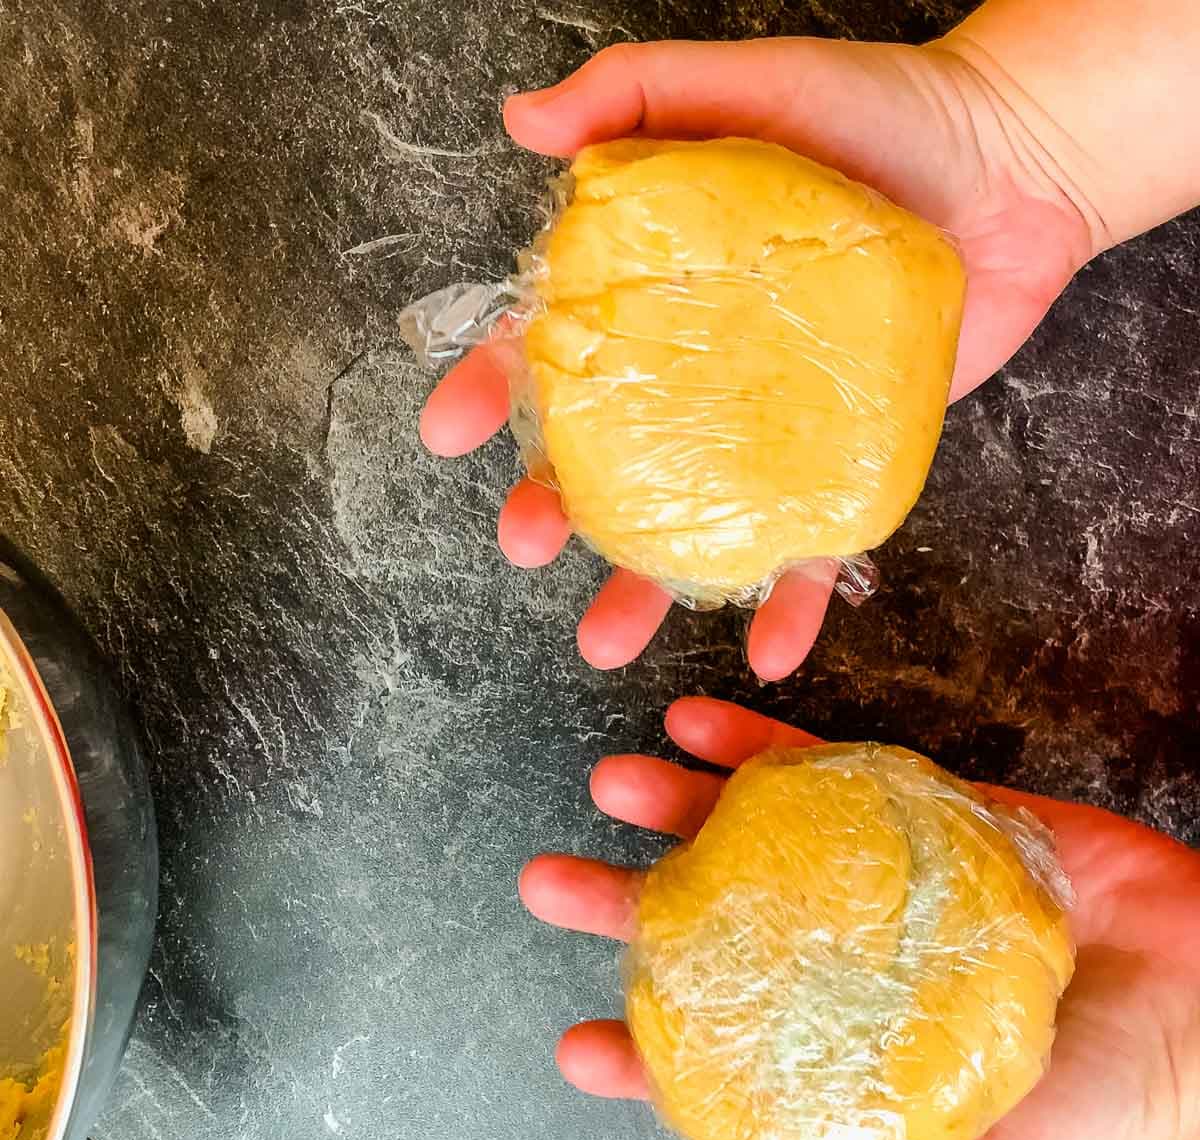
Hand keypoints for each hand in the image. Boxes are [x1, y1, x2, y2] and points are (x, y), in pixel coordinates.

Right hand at [419, 38, 1095, 678]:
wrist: (1007, 164)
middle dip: (552, 507)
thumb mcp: (748, 86)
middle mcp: (699, 376)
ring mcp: (769, 430)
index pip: (550, 346)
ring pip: (692, 524)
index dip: (492, 387)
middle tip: (526, 544)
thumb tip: (523, 121)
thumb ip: (637, 93)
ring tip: (607, 638)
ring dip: (644, 588)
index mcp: (656, 296)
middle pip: (607, 458)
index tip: (450, 431)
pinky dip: (788, 604)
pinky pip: (809, 547)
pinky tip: (767, 650)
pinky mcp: (844, 466)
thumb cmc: (875, 115)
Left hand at [520, 697, 1199, 1139]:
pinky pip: (818, 768)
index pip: (721, 1051)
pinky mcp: (910, 807)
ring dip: (675, 804)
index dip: (647, 1056)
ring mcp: (868, 873)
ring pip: (750, 834)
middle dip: (626, 904)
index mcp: (842, 1044)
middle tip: (553, 884)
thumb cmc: (1101, 1104)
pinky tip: (692, 724)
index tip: (582, 1047)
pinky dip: (753, 744)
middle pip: (712, 924)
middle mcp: (837, 953)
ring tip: (611, 782)